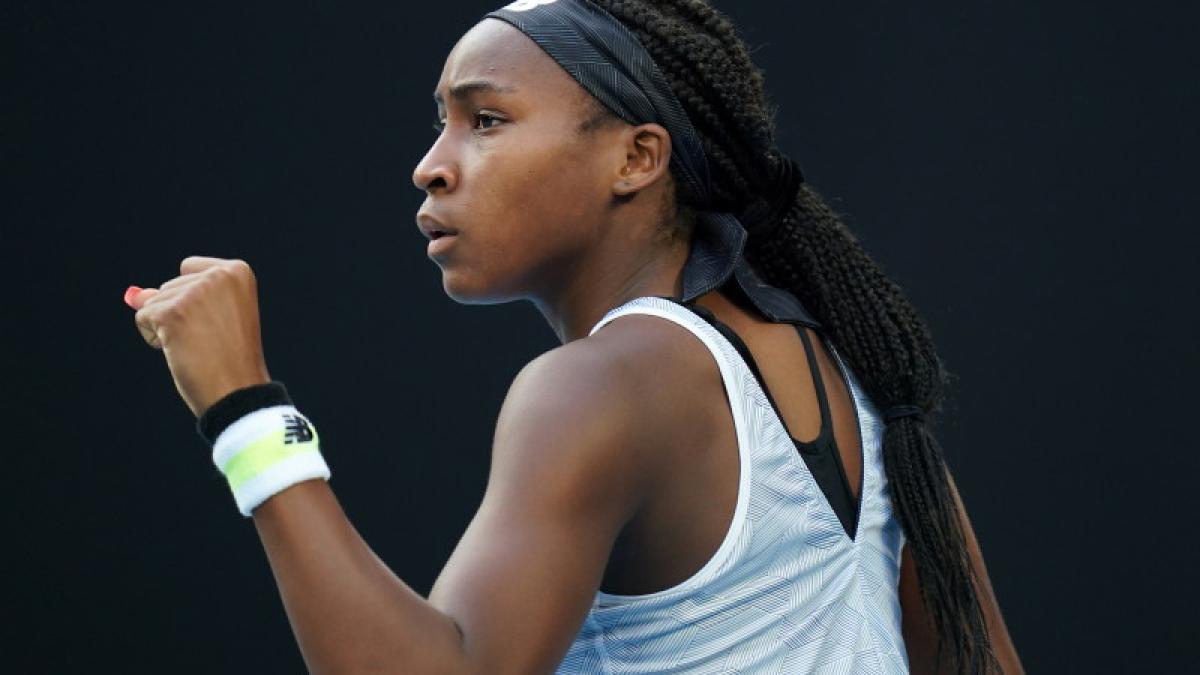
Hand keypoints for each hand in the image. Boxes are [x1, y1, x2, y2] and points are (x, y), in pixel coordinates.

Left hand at [126, 256, 271, 416]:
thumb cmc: (230, 357)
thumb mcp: (210, 317)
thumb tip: (133, 295)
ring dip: (167, 327)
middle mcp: (218, 276)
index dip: (195, 300)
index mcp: (237, 272)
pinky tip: (182, 350)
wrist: (237, 390)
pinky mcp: (172, 312)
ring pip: (155, 301)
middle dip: (180, 313)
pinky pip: (143, 317)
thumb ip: (173, 296)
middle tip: (211, 339)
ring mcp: (195, 293)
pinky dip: (155, 338)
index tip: (219, 323)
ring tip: (199, 346)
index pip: (190, 268)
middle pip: (171, 285)